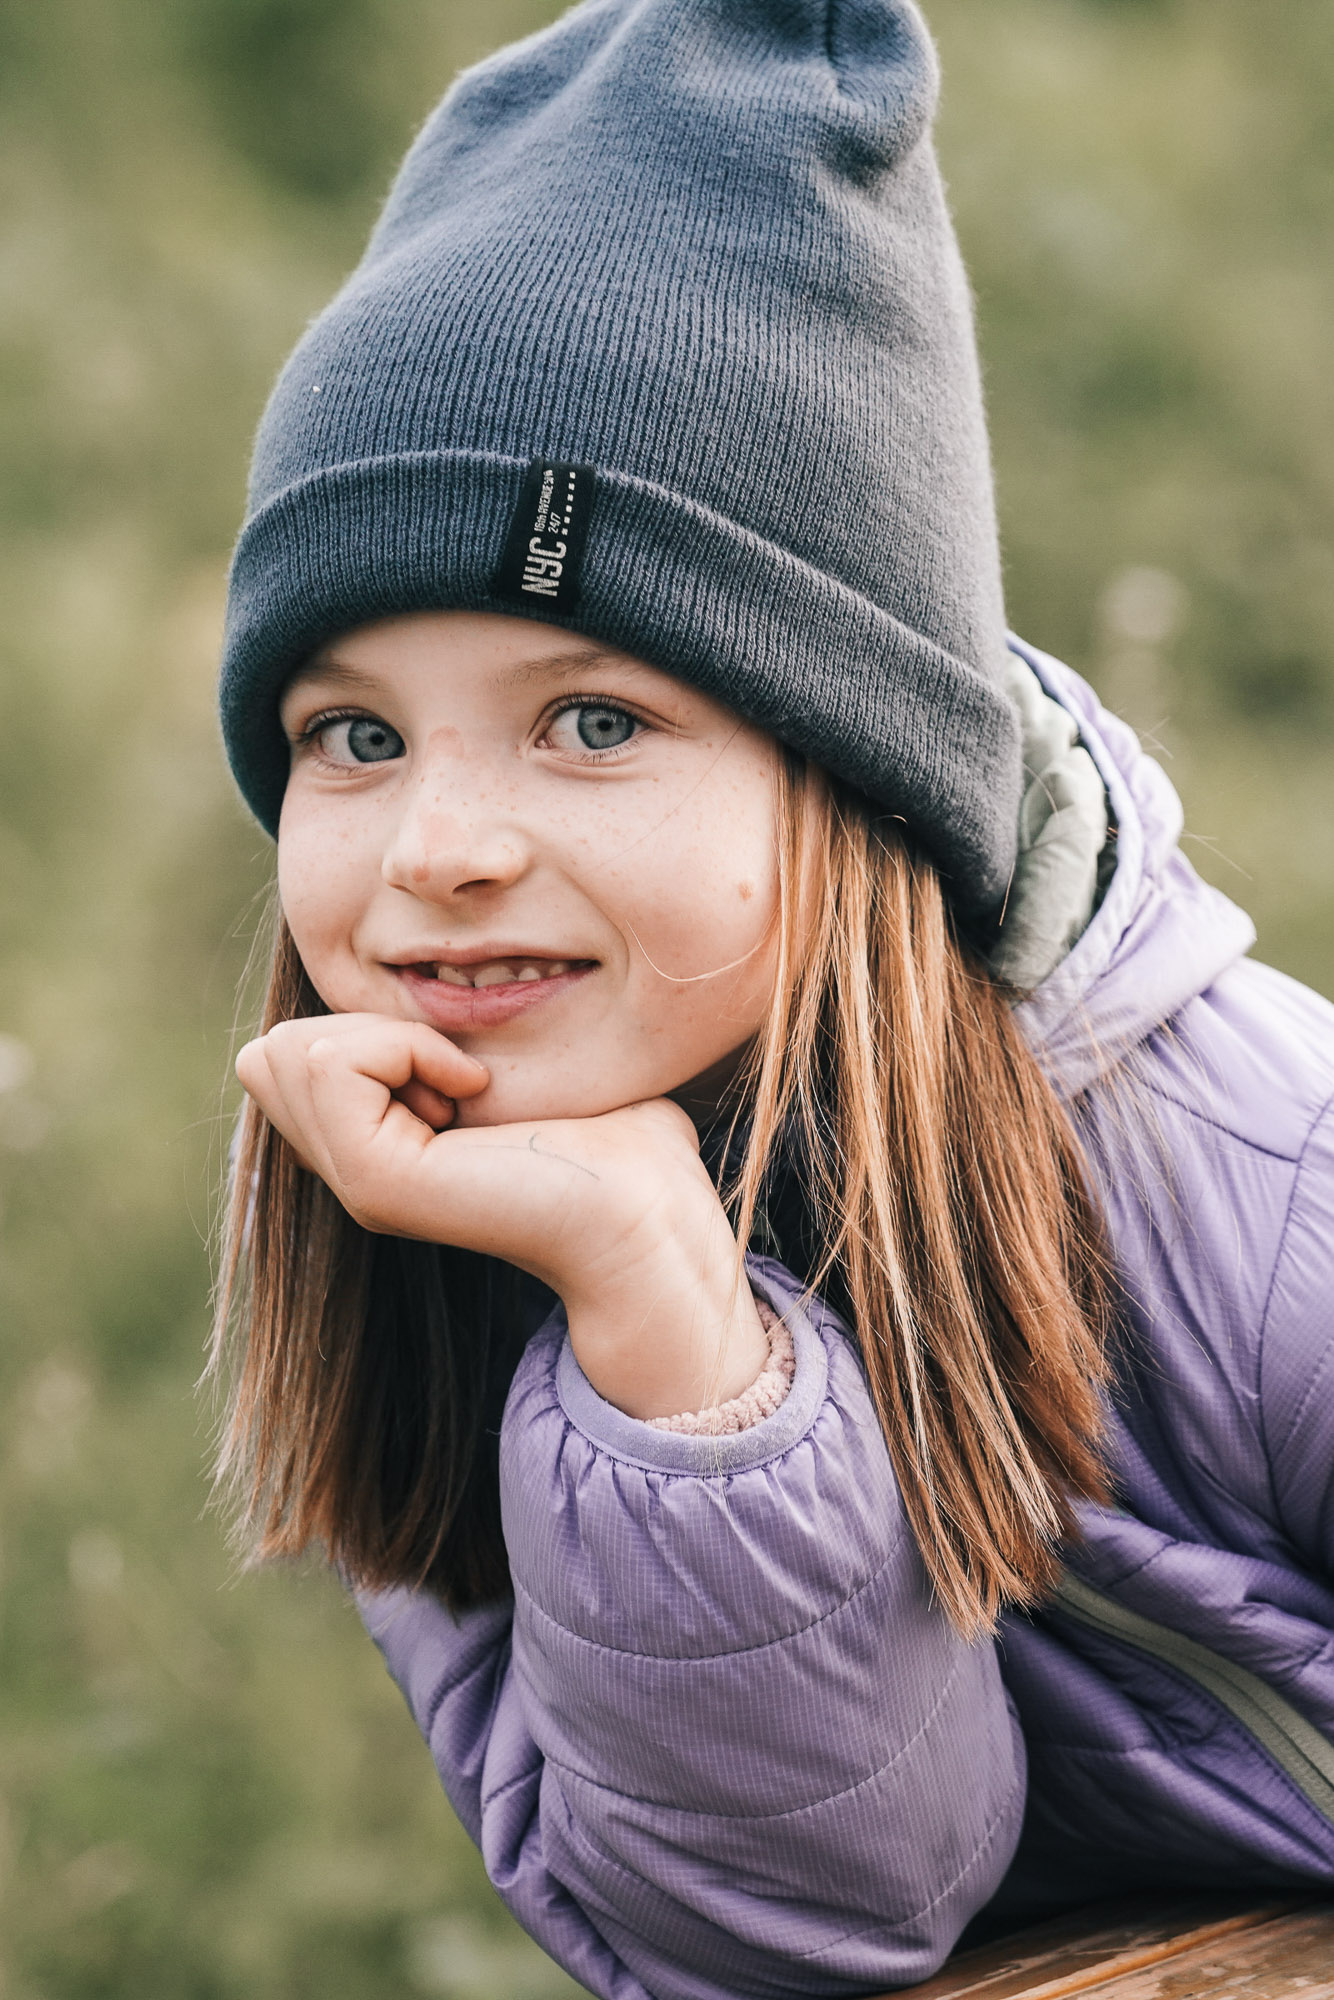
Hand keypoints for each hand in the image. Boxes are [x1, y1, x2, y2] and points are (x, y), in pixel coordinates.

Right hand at [235, 1014, 767, 1418]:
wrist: (649, 1212)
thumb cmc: (616, 1140)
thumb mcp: (505, 1067)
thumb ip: (441, 1036)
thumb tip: (431, 978)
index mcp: (373, 1148)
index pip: (283, 1053)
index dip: (370, 1030)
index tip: (465, 1072)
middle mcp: (351, 1172)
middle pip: (268, 1053)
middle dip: (361, 1028)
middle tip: (454, 1078)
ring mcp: (356, 1184)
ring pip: (286, 1052)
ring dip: (387, 1035)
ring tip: (461, 1089)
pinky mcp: (376, 1181)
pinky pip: (333, 1062)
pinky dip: (404, 1047)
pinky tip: (469, 1091)